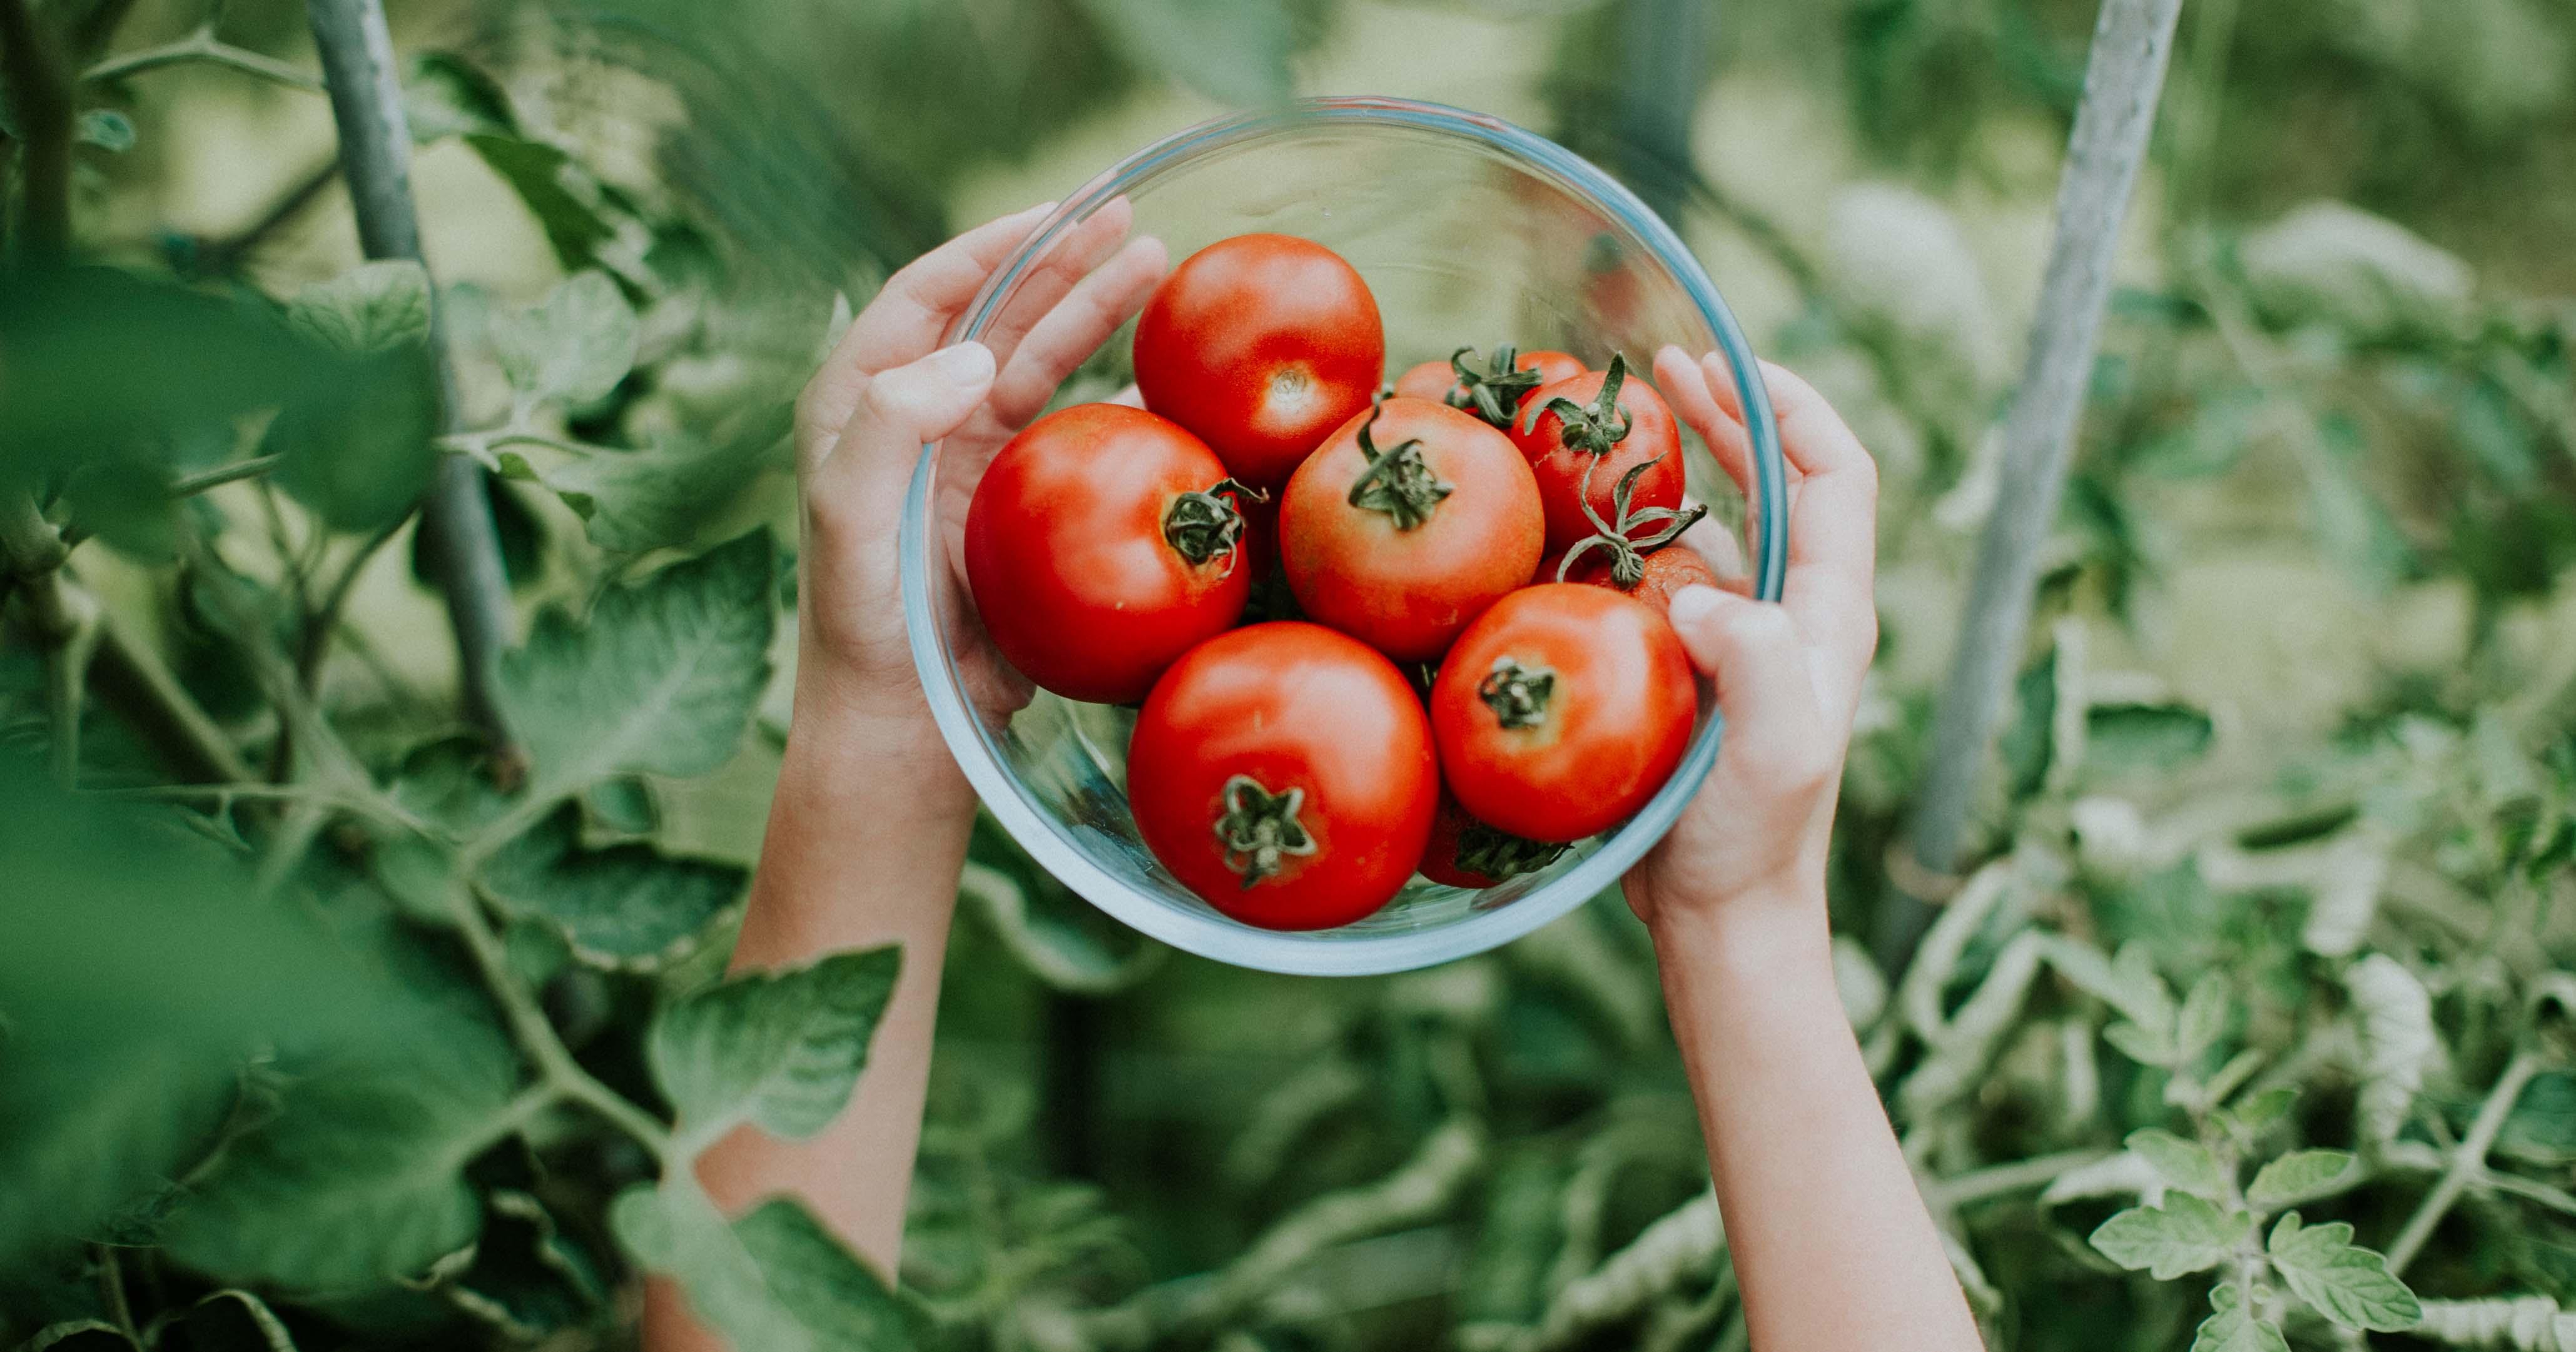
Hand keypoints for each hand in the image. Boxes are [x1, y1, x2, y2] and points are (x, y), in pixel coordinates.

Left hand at [788, 200, 1168, 808]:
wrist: (905, 731)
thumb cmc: (864, 628)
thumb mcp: (848, 518)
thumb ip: (891, 424)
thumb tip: (973, 353)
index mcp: (860, 403)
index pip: (928, 296)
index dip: (992, 245)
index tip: (1054, 210)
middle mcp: (917, 418)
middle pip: (997, 313)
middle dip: (1060, 258)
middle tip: (1126, 212)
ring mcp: (971, 461)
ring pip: (1043, 360)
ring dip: (1096, 310)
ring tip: (1155, 261)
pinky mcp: (1018, 505)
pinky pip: (1077, 431)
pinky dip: (1122, 397)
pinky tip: (1166, 373)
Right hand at [1623, 349, 1880, 931]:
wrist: (1723, 919)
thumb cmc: (1750, 839)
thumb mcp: (1772, 748)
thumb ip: (1756, 660)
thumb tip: (1701, 592)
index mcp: (1830, 613)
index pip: (1836, 474)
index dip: (1791, 406)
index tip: (1723, 364)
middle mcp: (1797, 614)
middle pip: (1780, 480)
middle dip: (1728, 412)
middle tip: (1659, 368)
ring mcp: (1747, 643)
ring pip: (1724, 524)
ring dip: (1681, 466)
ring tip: (1616, 429)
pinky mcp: (1698, 673)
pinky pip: (1672, 579)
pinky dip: (1635, 536)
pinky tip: (1581, 528)